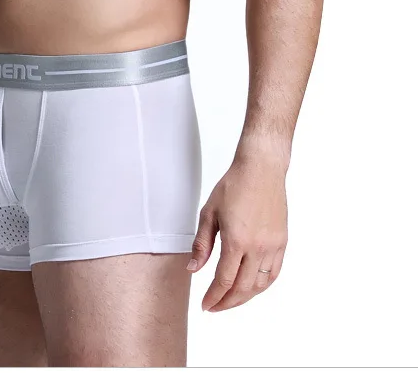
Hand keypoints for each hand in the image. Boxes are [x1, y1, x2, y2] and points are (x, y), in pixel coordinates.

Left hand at [186, 153, 287, 311]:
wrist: (261, 169)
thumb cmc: (234, 185)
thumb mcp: (209, 212)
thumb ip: (201, 244)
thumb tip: (193, 269)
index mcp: (237, 240)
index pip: (224, 280)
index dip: (214, 297)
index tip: (206, 304)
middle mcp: (258, 247)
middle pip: (243, 289)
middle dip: (227, 302)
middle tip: (215, 307)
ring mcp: (272, 246)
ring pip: (260, 285)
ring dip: (244, 298)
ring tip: (230, 300)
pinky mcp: (282, 242)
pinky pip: (274, 273)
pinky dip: (262, 286)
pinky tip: (251, 288)